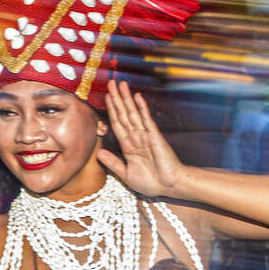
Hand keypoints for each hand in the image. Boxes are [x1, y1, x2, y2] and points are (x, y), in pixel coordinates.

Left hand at [97, 80, 187, 197]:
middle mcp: (136, 138)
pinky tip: (137, 97)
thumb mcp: (126, 174)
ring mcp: (145, 135)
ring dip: (126, 98)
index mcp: (128, 146)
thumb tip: (98, 153)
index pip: (117, 124)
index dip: (111, 110)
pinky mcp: (155, 136)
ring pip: (132, 113)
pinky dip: (141, 108)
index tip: (106, 97)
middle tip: (110, 82)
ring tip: (120, 84)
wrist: (170, 187)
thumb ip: (113, 163)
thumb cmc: (152, 183)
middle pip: (123, 114)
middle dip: (116, 98)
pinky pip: (146, 120)